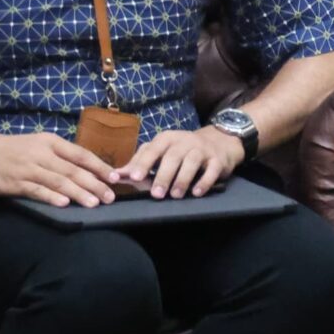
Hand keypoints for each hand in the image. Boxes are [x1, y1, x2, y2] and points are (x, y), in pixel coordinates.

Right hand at [0, 130, 119, 206]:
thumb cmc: (13, 149)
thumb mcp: (39, 145)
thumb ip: (62, 156)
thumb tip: (90, 171)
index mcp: (51, 142)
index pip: (81, 154)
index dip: (100, 166)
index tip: (115, 178)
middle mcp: (42, 154)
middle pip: (73, 170)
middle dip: (94, 184)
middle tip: (110, 197)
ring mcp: (28, 168)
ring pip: (58, 181)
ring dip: (78, 193)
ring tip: (94, 203)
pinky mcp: (15, 182)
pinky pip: (36, 190)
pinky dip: (51, 197)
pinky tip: (64, 204)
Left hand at [117, 126, 245, 197]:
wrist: (218, 143)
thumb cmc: (182, 151)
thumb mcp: (160, 152)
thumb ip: (139, 164)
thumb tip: (115, 176)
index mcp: (166, 139)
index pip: (152, 150)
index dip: (143, 163)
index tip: (134, 178)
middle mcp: (184, 141)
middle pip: (172, 157)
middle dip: (163, 176)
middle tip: (156, 194)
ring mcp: (202, 149)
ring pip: (191, 162)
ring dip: (182, 179)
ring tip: (175, 195)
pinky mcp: (218, 160)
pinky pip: (211, 170)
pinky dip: (204, 182)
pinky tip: (196, 193)